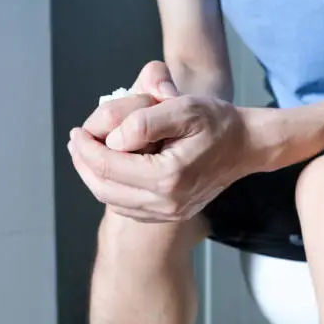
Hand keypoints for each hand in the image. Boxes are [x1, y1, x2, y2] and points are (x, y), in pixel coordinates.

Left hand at [69, 73, 264, 221]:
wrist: (246, 145)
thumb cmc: (218, 123)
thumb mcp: (182, 108)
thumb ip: (142, 122)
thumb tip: (111, 140)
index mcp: (169, 177)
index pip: (108, 166)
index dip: (86, 147)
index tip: (77, 130)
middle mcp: (168, 202)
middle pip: (104, 188)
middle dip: (84, 164)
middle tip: (77, 142)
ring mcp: (170, 212)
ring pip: (113, 201)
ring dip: (95, 177)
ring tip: (88, 154)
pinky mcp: (171, 214)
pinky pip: (129, 208)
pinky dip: (113, 190)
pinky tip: (112, 171)